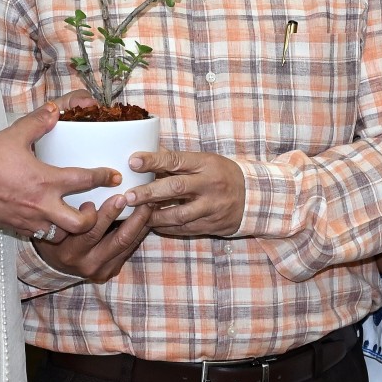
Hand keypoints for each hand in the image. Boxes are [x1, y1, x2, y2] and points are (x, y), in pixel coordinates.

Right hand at [0, 105, 119, 238]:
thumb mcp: (15, 135)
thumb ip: (38, 122)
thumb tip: (55, 110)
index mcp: (46, 180)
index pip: (86, 180)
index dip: (105, 177)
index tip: (115, 175)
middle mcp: (42, 205)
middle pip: (81, 224)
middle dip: (94, 218)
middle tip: (94, 207)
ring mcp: (29, 220)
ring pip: (61, 236)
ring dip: (71, 229)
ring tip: (72, 217)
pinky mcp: (16, 228)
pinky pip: (39, 236)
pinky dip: (48, 231)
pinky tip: (47, 220)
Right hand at [35, 193, 152, 282]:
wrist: (54, 263)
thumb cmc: (56, 233)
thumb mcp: (57, 221)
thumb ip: (71, 207)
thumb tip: (96, 180)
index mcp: (69, 250)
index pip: (91, 230)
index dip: (107, 212)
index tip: (117, 194)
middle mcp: (85, 263)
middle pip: (117, 238)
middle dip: (133, 216)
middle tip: (142, 197)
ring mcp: (100, 269)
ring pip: (127, 244)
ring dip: (141, 223)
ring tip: (150, 204)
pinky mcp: (109, 271)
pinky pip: (129, 250)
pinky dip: (138, 232)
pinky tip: (145, 217)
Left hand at [122, 148, 245, 237]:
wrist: (253, 197)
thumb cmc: (222, 174)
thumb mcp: (205, 161)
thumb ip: (178, 160)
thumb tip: (148, 153)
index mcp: (206, 164)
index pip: (176, 160)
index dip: (153, 160)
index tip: (133, 161)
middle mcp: (209, 185)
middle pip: (176, 188)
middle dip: (149, 192)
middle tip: (128, 196)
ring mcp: (211, 207)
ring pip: (179, 214)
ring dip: (155, 215)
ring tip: (137, 214)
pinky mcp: (211, 225)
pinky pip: (185, 229)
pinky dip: (167, 228)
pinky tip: (152, 224)